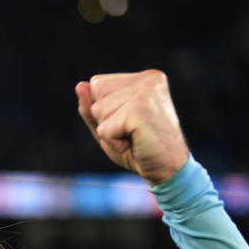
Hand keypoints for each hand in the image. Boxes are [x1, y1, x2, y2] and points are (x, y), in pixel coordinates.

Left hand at [75, 70, 188, 185]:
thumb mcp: (110, 126)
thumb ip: (92, 107)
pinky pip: (104, 129)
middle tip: (131, 132)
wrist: (169, 170)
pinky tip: (135, 144)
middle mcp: (148, 79)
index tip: (128, 123)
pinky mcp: (140, 109)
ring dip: (110, 132)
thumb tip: (80, 86)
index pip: (97, 84)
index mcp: (144, 78)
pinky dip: (114, 143)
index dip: (104, 111)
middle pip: (96, 93)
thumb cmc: (139, 149)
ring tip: (134, 138)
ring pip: (98, 110)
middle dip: (105, 119)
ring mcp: (146, 92)